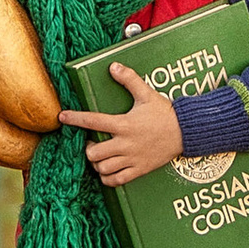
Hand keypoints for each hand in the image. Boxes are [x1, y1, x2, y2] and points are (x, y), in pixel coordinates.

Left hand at [59, 60, 183, 186]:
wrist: (186, 132)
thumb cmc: (165, 113)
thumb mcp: (147, 94)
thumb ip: (129, 80)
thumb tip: (113, 66)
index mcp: (124, 124)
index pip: (92, 121)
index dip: (75, 118)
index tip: (63, 117)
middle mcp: (125, 144)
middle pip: (94, 153)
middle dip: (88, 149)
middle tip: (92, 143)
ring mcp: (132, 159)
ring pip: (103, 168)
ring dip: (97, 163)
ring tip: (100, 156)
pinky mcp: (139, 170)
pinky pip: (117, 180)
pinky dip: (108, 178)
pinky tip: (107, 171)